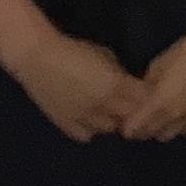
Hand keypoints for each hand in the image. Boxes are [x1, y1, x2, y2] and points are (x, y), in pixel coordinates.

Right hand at [10, 31, 144, 142]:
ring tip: (111, 112)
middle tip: (131, 105)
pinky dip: (91, 129)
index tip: (147, 94)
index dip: (147, 98)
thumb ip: (119, 73)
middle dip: (133, 112)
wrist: (37, 58)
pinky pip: (85, 135)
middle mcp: (102, 104)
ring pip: (108, 128)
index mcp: (114, 84)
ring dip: (113, 121)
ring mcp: (83, 117)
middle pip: (129, 117)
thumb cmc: (74, 50)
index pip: (143, 99)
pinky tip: (90, 119)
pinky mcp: (65, 124)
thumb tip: (129, 83)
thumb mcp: (105, 56)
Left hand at [118, 29, 185, 141]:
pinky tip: (180, 114)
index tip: (126, 116)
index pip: (133, 130)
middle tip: (142, 114)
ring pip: (168, 135)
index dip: (127, 125)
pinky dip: (179, 126)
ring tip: (161, 115)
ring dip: (160, 128)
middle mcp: (173, 117)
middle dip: (142, 127)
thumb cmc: (183, 53)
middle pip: (149, 134)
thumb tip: (139, 99)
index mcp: (157, 104)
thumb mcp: (156, 67)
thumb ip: (145, 88)